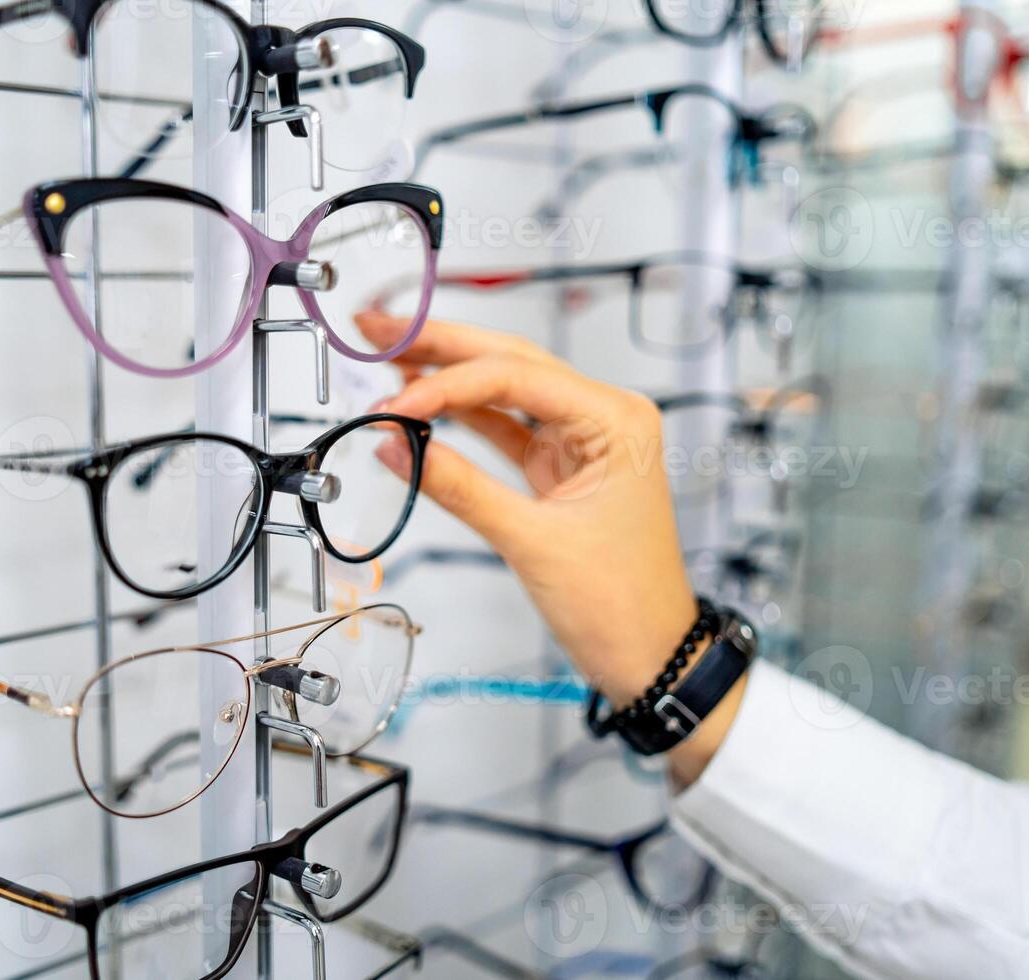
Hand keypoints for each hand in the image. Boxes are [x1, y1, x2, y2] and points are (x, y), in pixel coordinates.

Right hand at [358, 311, 745, 781]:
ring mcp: (581, 441)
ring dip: (445, 376)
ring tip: (387, 358)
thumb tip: (397, 446)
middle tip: (378, 330)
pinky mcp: (559, 468)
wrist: (651, 656)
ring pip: (503, 390)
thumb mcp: (532, 543)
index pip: (517, 377)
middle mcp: (603, 418)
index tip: (394, 407)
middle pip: (510, 363)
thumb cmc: (620, 603)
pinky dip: (461, 420)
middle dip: (441, 347)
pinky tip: (419, 409)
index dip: (447, 384)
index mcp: (616, 421)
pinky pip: (503, 429)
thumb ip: (459, 488)